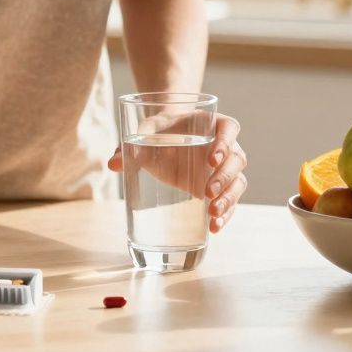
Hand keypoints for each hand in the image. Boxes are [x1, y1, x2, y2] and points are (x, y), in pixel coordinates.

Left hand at [108, 114, 247, 232]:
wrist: (164, 140)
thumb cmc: (158, 132)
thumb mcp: (145, 134)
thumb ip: (130, 146)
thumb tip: (113, 164)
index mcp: (211, 124)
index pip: (229, 128)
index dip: (225, 142)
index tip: (211, 158)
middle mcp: (225, 146)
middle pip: (237, 159)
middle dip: (224, 177)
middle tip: (207, 191)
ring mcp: (225, 168)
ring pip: (238, 182)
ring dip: (229, 198)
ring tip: (213, 212)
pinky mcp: (221, 188)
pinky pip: (232, 201)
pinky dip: (227, 214)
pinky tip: (215, 227)